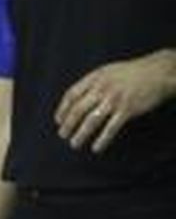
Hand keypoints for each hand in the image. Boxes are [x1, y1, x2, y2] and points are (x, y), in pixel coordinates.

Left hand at [55, 50, 175, 153]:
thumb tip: (76, 101)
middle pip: (78, 110)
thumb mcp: (108, 72)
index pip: (71, 95)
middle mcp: (102, 88)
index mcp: (95, 78)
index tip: (58, 120)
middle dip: (67, 125)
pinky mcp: (127, 109)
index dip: (62, 109)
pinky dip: (102, 140)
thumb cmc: (132, 73)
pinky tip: (96, 148)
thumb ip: (92, 84)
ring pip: (91, 121)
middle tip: (63, 135)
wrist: (159, 71)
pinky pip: (111, 128)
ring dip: (80, 134)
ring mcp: (115, 99)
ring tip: (74, 144)